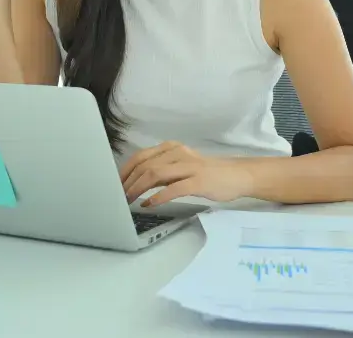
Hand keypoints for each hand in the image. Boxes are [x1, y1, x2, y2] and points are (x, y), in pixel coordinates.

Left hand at [120, 141, 254, 206]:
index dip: (125, 170)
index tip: (115, 184)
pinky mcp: (198, 181)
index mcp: (172, 148)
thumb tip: (137, 182)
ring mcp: (189, 167)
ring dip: (138, 188)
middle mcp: (178, 153)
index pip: (141, 156)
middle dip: (128, 181)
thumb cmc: (207, 174)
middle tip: (119, 196)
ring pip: (156, 174)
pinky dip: (158, 196)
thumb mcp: (181, 167)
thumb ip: (162, 171)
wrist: (237, 176)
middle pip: (145, 165)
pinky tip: (149, 204)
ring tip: (129, 200)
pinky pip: (173, 188)